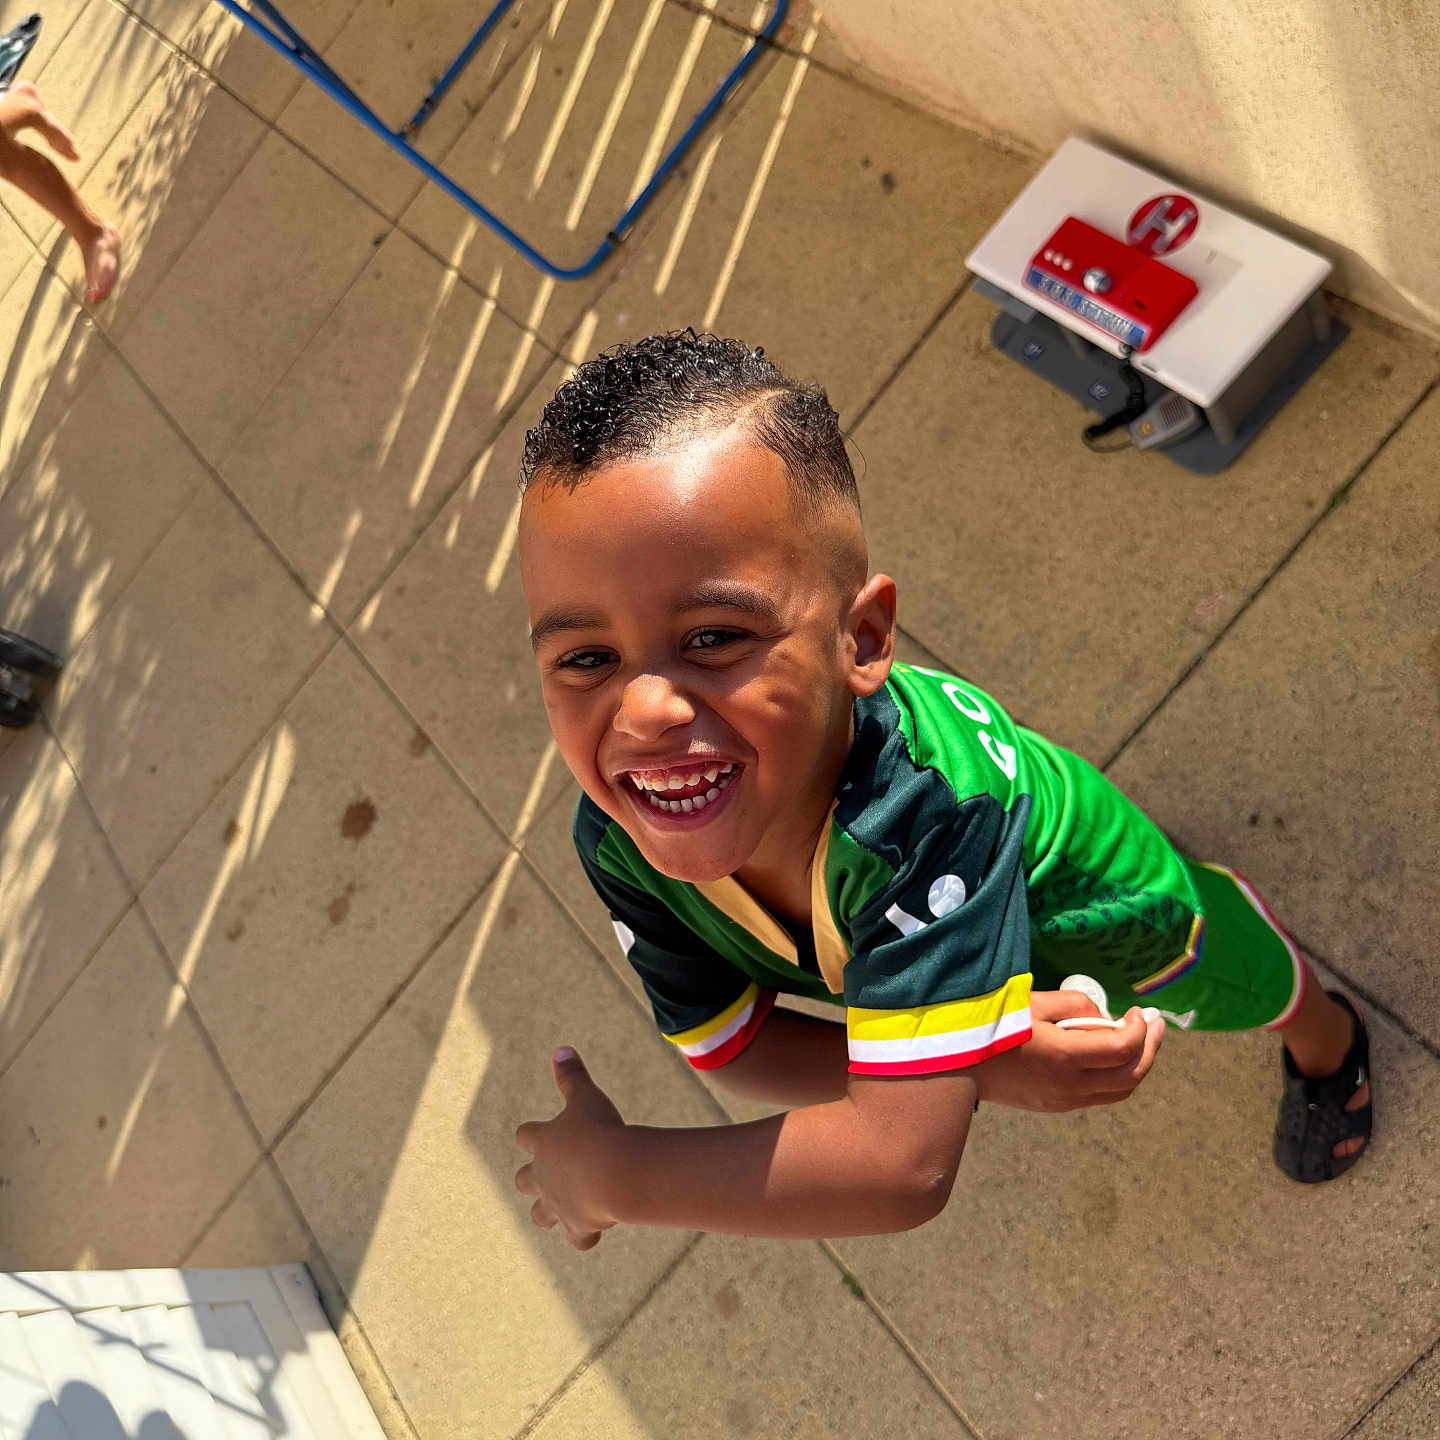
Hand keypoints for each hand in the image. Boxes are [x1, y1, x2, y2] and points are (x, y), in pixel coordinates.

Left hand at [515, 1048, 626, 1249]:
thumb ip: (572, 1076)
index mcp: (544, 1143)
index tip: (537, 1133)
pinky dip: (584, 1235)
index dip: (532, 1134)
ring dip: (549, 1211)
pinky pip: (578, 1238)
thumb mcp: (586, 1097)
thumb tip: (561, 1049)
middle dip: (533, 1178)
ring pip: (542, 1215)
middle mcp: (544, 1177)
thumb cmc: (599, 1131)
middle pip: (525, 1180)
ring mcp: (559, 1205)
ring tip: (564, 1208)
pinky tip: (595, 1230)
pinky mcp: (578, 1227)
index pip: (526, 1136)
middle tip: (549, 1173)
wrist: (615, 1174)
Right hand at [971, 989, 1164, 1111]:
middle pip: (1130, 1076)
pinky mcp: (1055, 1106)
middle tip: (1155, 1025)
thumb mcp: (1034, 1003)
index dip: (1139, 1029)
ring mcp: (1064, 1101)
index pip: (1123, 1048)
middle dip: (1150, 1049)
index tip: (1137, 1011)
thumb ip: (1076, 1005)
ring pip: (1118, 1091)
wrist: (955, 1064)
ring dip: (1137, 1066)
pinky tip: (1110, 1057)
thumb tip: (1103, 1019)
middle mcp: (1071, 1085)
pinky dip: (1114, 1077)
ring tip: (1141, 1042)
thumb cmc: (991, 1024)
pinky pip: (1099, 1096)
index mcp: (1065, 1056)